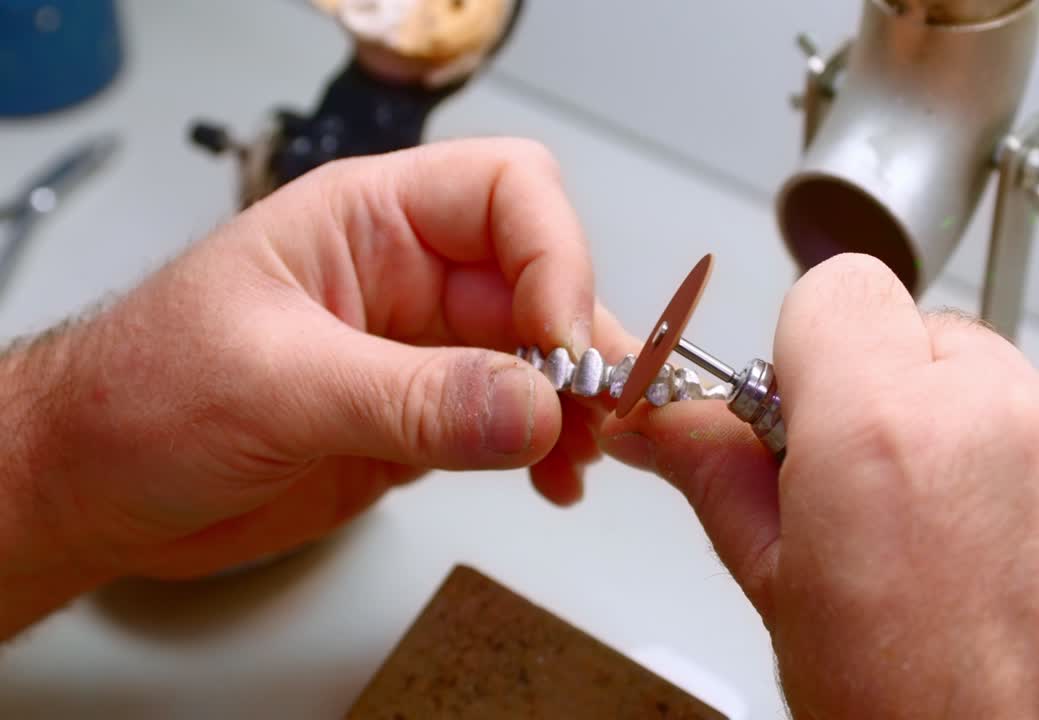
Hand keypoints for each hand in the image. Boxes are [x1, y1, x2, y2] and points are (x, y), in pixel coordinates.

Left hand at [0, 139, 605, 634]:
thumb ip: (410, 397)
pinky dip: (547, 449)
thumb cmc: (137, 397)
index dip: (554, 256)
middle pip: (541, 279)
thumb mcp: (274, 385)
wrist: (90, 489)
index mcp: (368, 221)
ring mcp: (419, 352)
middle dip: (580, 343)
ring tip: (581, 456)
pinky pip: (512, 422)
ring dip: (576, 404)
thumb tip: (532, 407)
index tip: (559, 342)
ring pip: (538, 357)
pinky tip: (552, 480)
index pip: (507, 194)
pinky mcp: (420, 421)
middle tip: (598, 413)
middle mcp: (408, 277)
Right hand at [601, 255, 1038, 717]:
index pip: (838, 291)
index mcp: (883, 439)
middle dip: (909, 413)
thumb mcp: (794, 614)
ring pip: (1026, 399)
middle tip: (905, 519)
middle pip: (936, 344)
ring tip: (994, 573)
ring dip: (1000, 459)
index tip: (822, 409)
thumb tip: (666, 426)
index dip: (819, 353)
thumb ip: (726, 485)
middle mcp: (1007, 419)